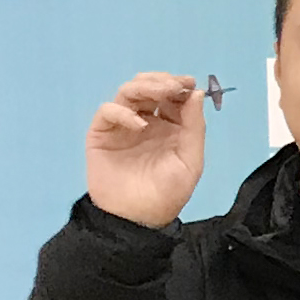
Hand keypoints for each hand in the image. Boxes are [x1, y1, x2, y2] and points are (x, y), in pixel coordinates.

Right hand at [85, 71, 208, 228]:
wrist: (136, 217)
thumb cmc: (167, 192)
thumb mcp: (190, 160)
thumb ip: (195, 127)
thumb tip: (197, 93)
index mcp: (170, 127)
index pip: (172, 97)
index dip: (179, 86)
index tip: (188, 82)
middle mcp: (146, 122)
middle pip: (149, 89)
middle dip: (162, 81)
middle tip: (173, 84)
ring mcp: (123, 126)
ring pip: (128, 93)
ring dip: (144, 87)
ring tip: (160, 93)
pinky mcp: (102, 133)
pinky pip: (107, 111)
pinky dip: (122, 112)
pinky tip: (138, 124)